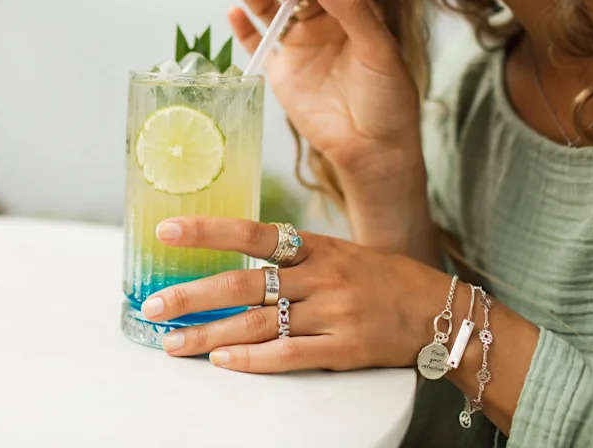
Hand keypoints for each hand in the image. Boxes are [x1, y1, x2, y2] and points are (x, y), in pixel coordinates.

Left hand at [142, 216, 451, 372]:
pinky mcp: (343, 349)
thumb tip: (235, 256)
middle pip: (242, 285)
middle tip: (154, 306)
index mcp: (314, 247)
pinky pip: (288, 355)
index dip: (207, 231)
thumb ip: (291, 255)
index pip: (251, 234)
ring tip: (173, 343)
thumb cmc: (380, 278)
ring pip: (256, 325)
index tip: (167, 231)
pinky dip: (252, 360)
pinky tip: (222, 362)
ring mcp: (331, 314)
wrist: (438, 310)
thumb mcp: (337, 251)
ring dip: (209, 335)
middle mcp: (319, 277)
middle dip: (192, 296)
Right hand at [229, 0, 421, 178]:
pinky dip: (244, 29)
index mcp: (353, 11)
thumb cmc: (388, 98)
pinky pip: (258, 45)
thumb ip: (352, 9)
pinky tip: (235, 13)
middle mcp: (324, 24)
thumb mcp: (379, 49)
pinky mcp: (282, 72)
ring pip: (274, 11)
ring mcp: (301, 46)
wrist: (373, 148)